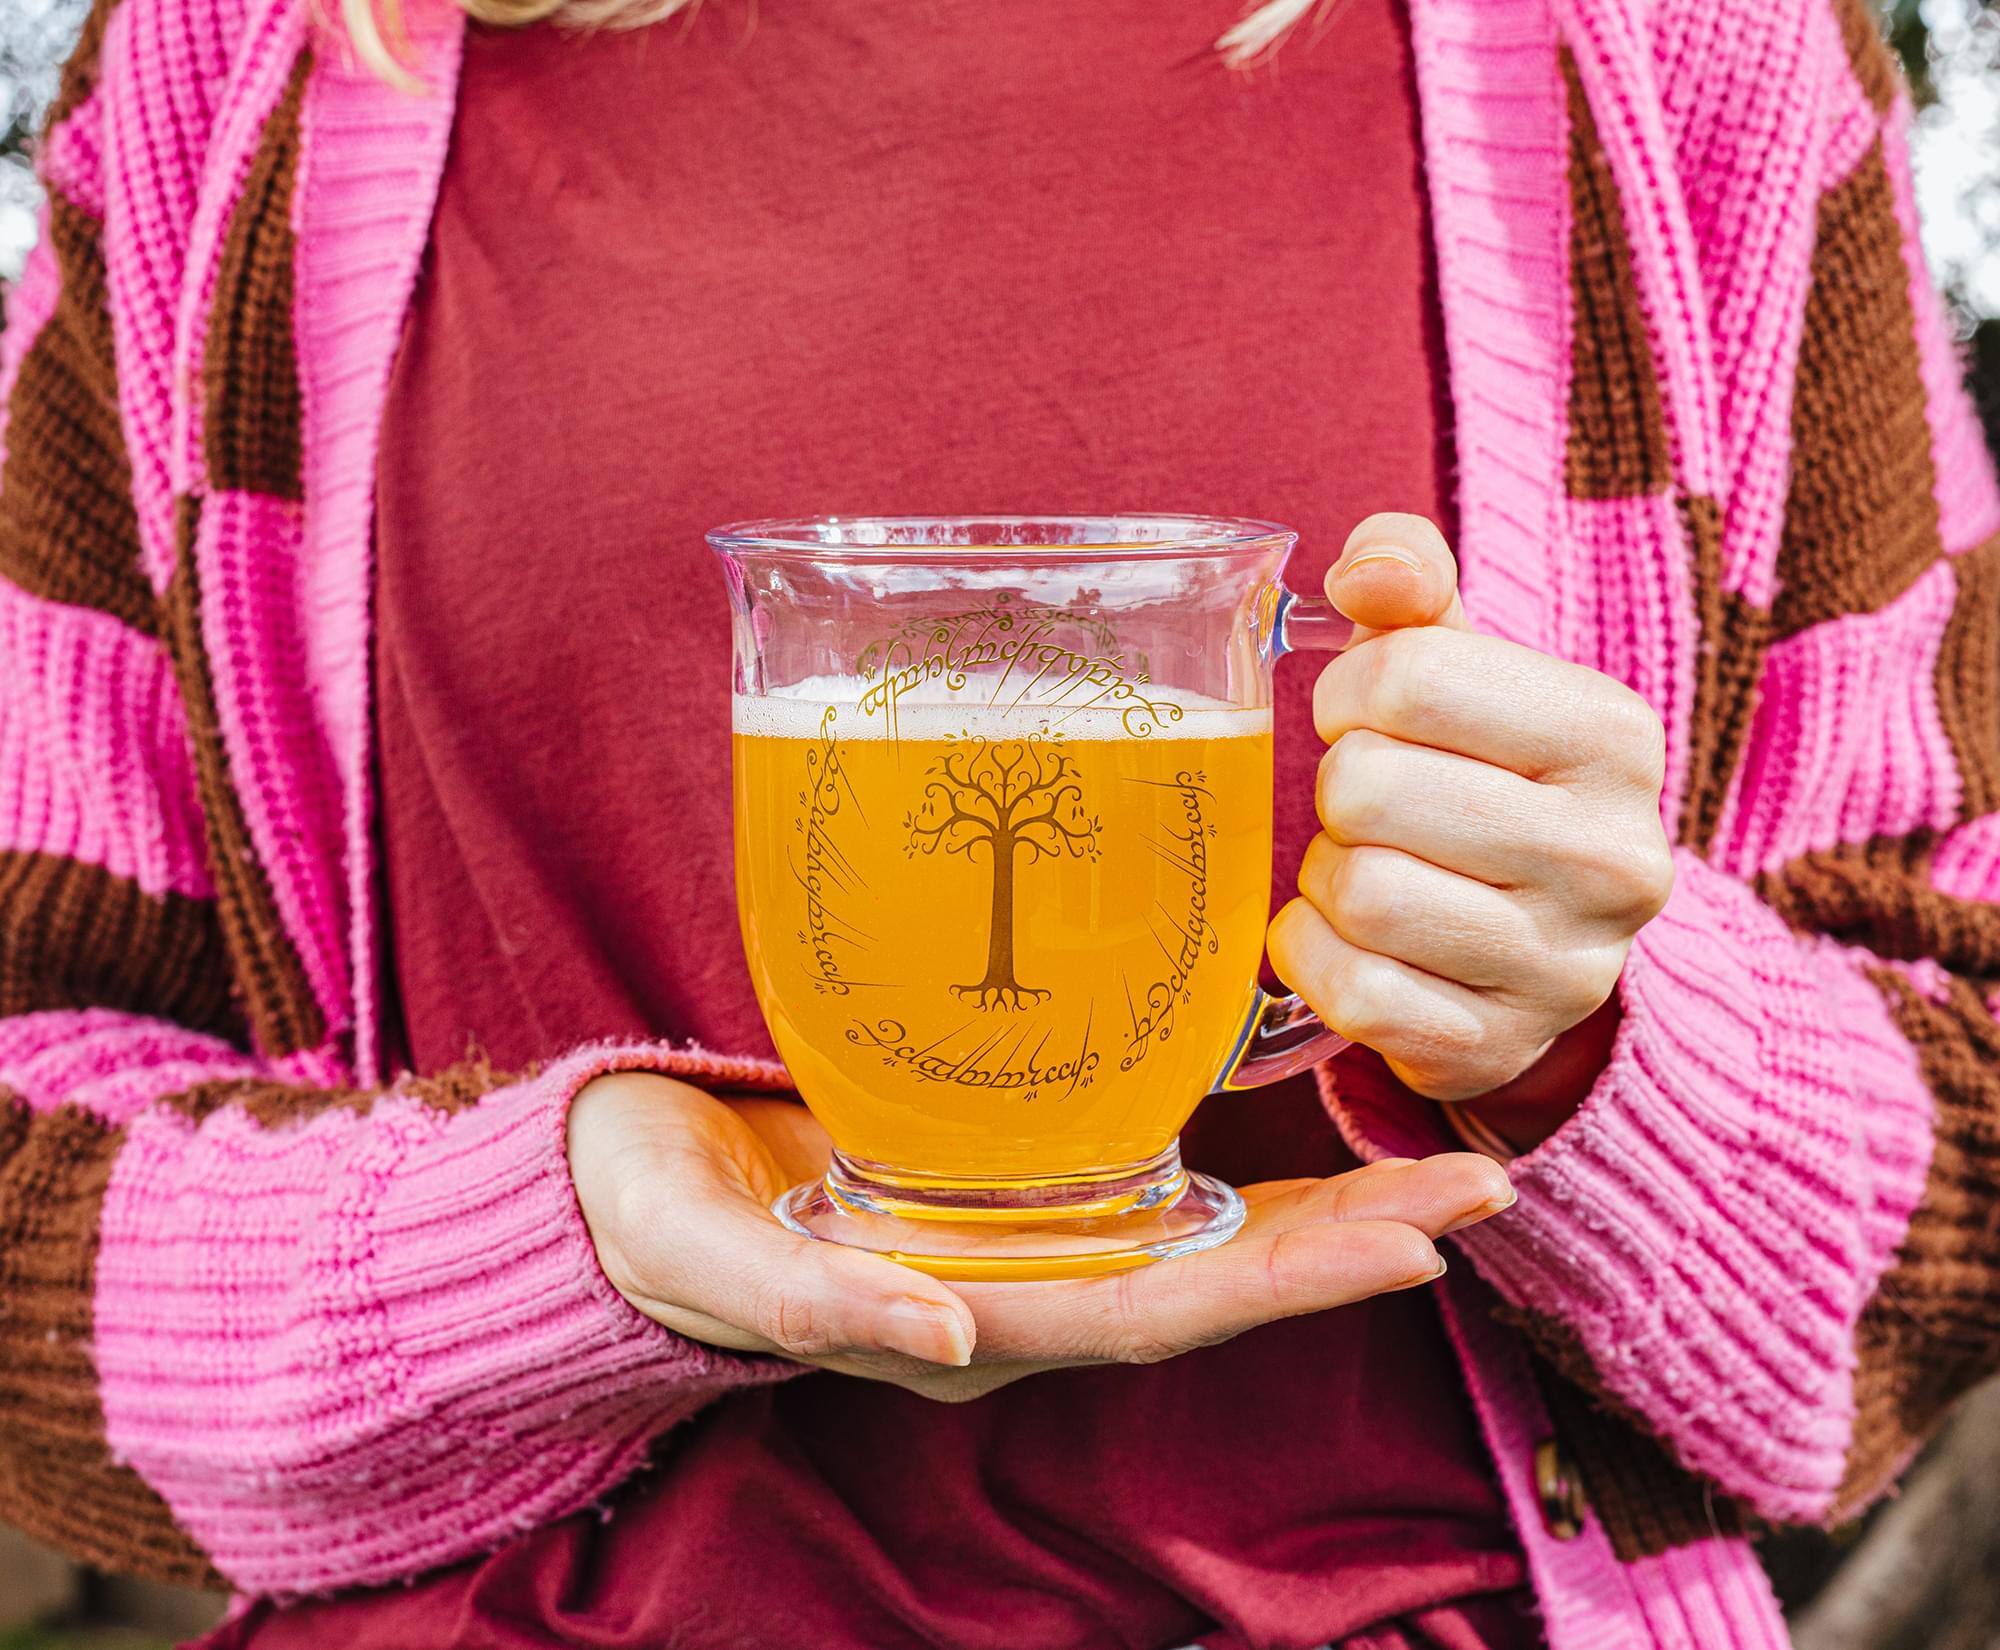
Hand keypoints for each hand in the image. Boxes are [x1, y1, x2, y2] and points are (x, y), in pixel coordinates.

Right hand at [568, 1071, 1513, 1397]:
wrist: (616, 1184)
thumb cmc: (651, 1218)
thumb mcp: (705, 1255)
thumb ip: (816, 1301)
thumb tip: (952, 1335)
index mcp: (967, 1322)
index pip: (1160, 1313)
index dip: (1292, 1283)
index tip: (1417, 1241)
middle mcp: (1019, 1291)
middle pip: (1215, 1279)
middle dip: (1353, 1239)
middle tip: (1484, 1181)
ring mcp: (1017, 1237)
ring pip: (1198, 1235)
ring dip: (1324, 1201)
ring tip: (1439, 1155)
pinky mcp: (999, 1179)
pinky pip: (1141, 1180)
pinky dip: (1237, 1161)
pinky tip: (1300, 1109)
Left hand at [1268, 512, 1673, 1103]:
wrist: (1531, 947)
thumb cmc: (1475, 776)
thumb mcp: (1461, 664)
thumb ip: (1413, 580)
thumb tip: (1368, 569)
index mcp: (1614, 737)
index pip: (1411, 677)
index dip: (1349, 692)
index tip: (1362, 717)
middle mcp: (1615, 858)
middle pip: (1370, 789)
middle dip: (1338, 792)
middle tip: (1365, 805)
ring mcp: (1563, 969)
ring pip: (1362, 895)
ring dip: (1326, 876)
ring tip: (1364, 868)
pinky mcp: (1496, 1048)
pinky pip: (1351, 991)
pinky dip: (1314, 955)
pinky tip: (1347, 938)